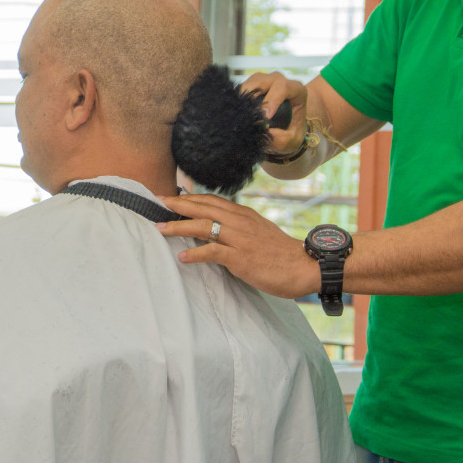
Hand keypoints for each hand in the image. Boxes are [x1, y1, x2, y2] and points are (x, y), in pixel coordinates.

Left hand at [156, 192, 317, 298]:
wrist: (305, 266)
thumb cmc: (282, 253)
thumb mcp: (260, 232)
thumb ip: (240, 228)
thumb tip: (220, 229)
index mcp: (244, 214)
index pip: (212, 201)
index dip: (191, 198)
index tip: (173, 197)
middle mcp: (240, 222)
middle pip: (203, 208)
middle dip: (178, 205)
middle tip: (157, 202)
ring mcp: (239, 239)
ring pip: (203, 226)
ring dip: (178, 227)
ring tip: (160, 228)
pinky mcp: (240, 258)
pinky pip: (212, 252)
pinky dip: (195, 253)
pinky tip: (182, 256)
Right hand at [241, 72, 308, 160]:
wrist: (288, 126)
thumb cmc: (293, 130)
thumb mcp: (294, 139)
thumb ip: (283, 139)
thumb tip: (264, 131)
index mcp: (295, 89)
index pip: (283, 88)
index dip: (272, 100)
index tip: (265, 117)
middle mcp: (278, 80)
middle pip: (261, 81)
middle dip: (250, 98)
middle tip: (244, 117)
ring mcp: (263, 80)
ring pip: (248, 84)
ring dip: (241, 99)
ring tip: (238, 117)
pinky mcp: (251, 84)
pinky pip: (240, 89)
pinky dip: (236, 101)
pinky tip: (234, 114)